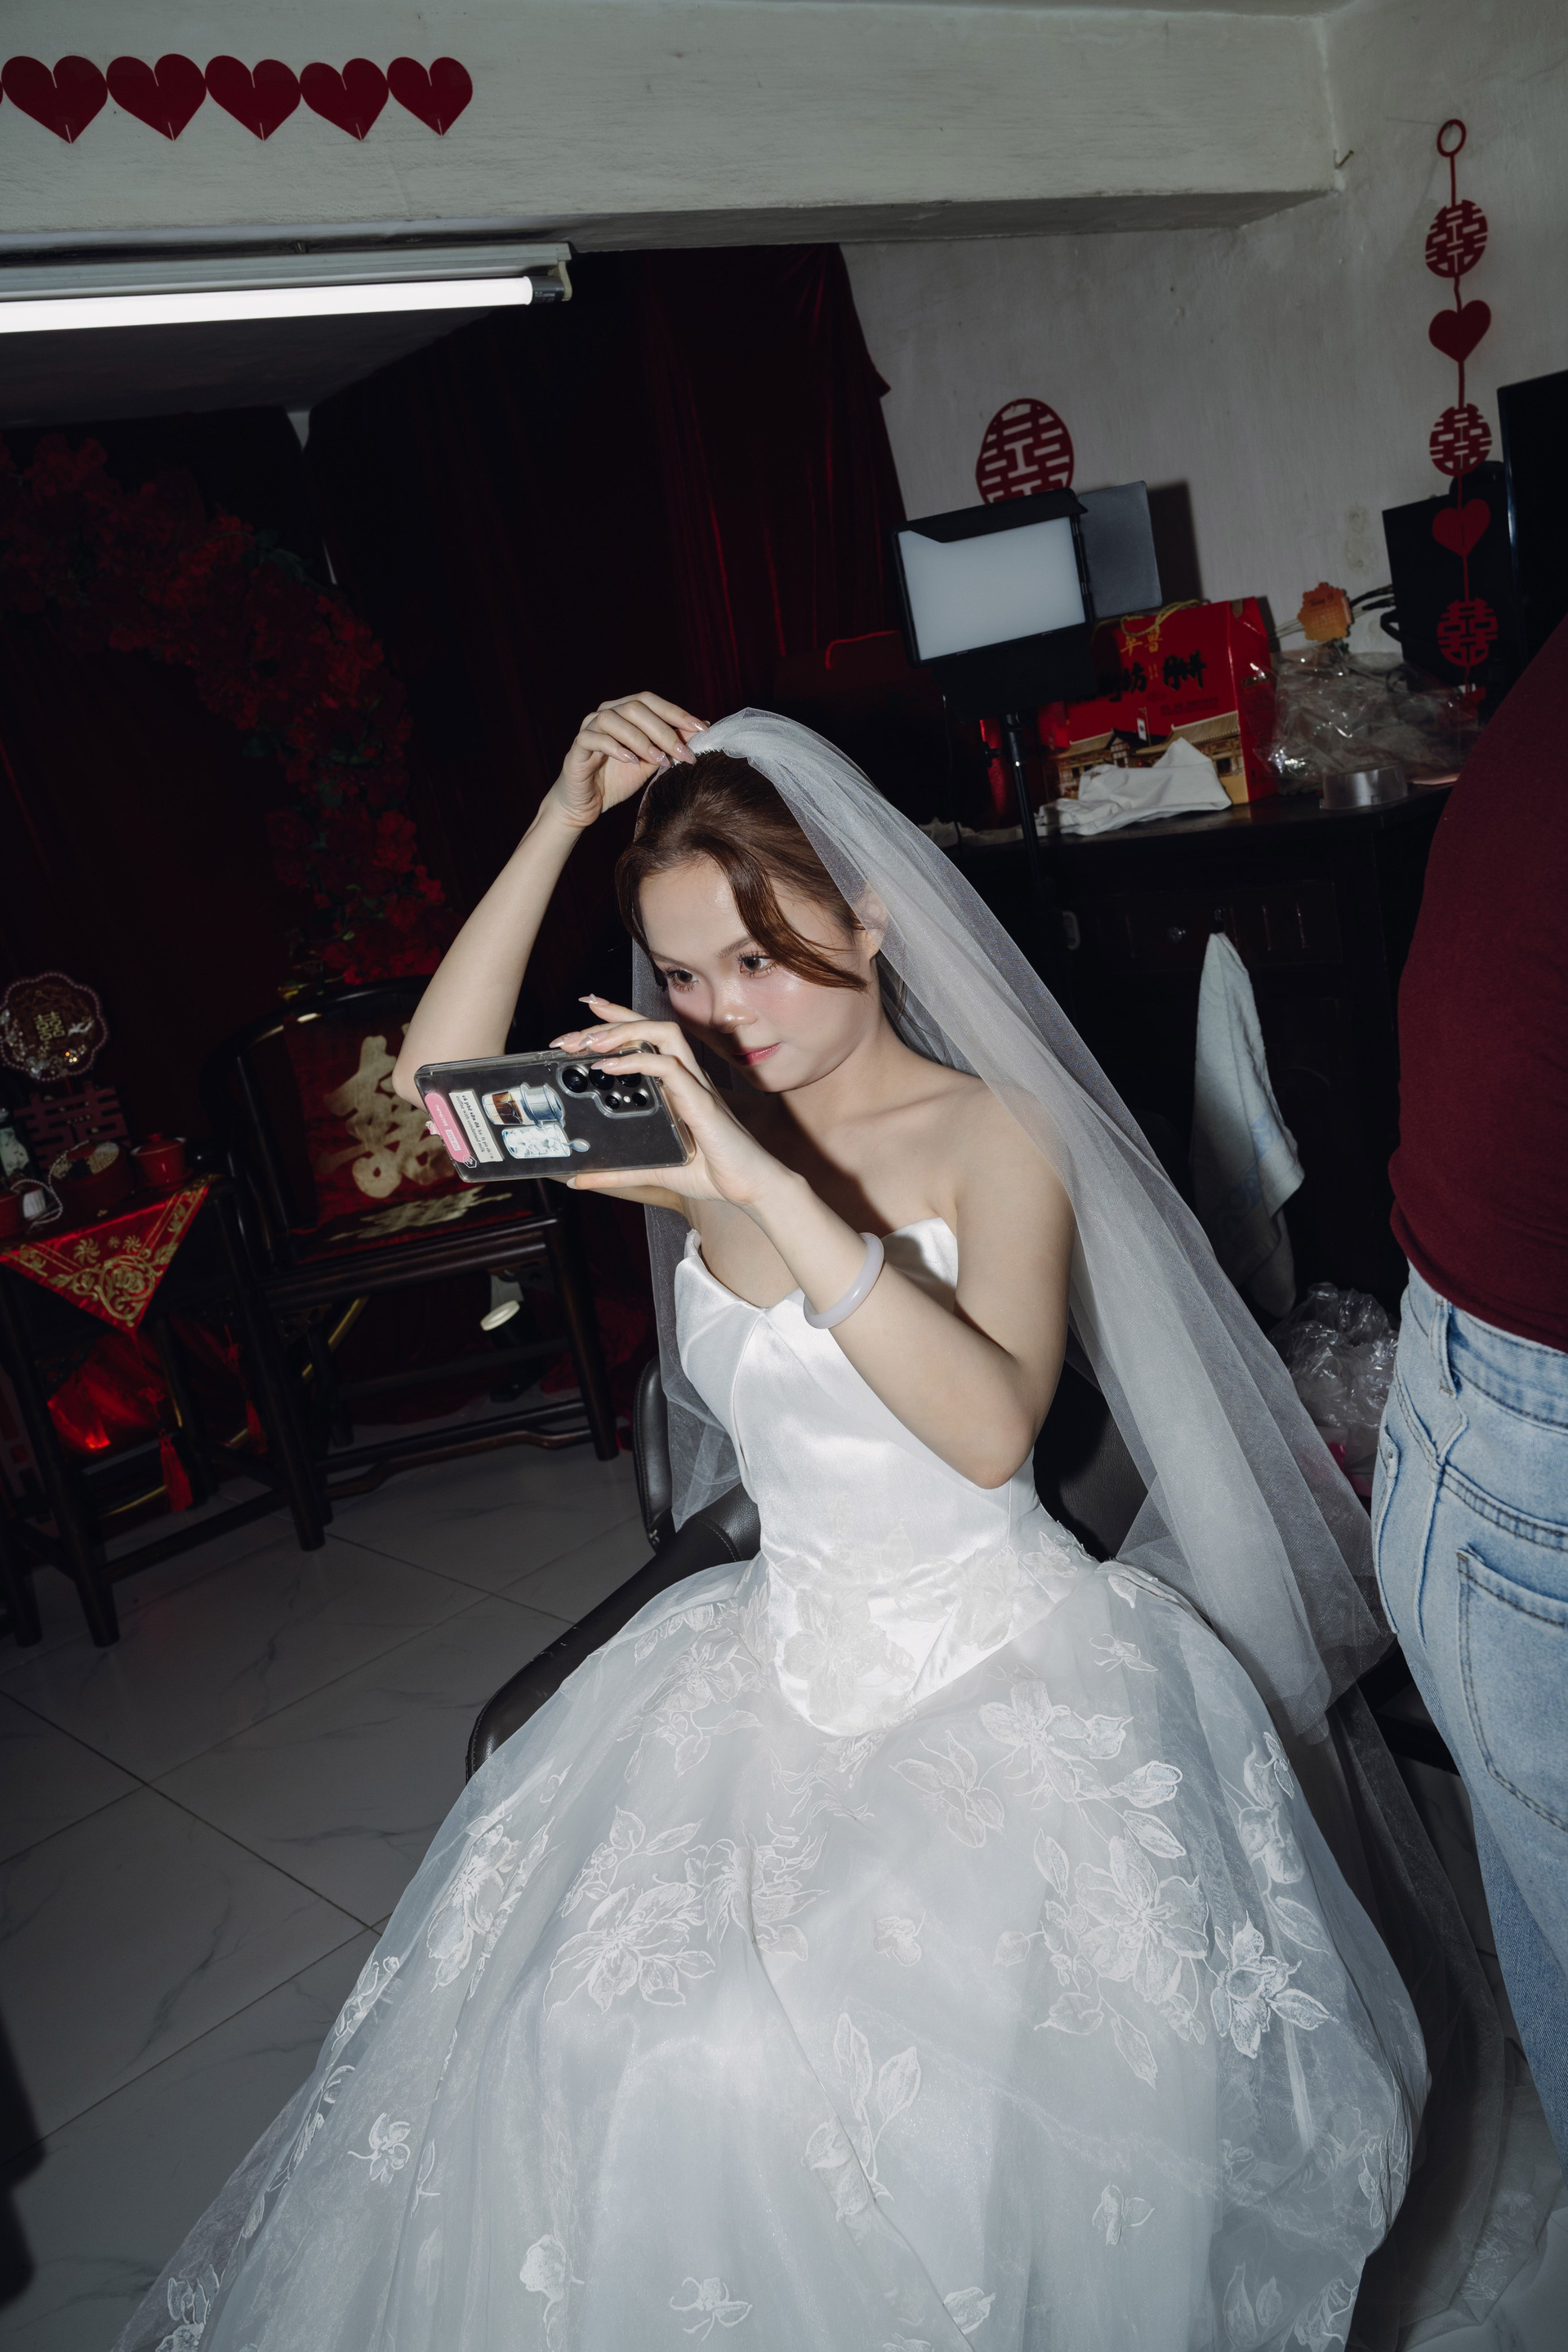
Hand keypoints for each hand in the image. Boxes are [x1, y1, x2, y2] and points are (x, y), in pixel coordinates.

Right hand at [544, 693, 706, 831]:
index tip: (701, 728)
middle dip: (663, 730)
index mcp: (624, 711)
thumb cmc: (618, 779)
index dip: (677, 712)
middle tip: (683, 753)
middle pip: (635, 708)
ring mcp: (589, 728)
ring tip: (659, 760)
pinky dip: (615, 748)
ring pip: (613, 719)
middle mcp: (606, 713)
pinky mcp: (577, 747)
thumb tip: (702, 727)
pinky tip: (631, 761)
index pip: (651, 702)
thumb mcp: (651, 762)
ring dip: (640, 739)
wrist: (586, 804)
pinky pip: (593, 738)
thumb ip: (670, 744)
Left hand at [549, 999, 789, 1210]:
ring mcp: (696, 1085)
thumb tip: (577, 1178)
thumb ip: (617, 1172)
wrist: (753, 1189)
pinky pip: (669, 1068)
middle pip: (649, 1028)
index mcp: (677, 1086)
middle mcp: (687, 1077)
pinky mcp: (702, 1102)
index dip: (617, 1018)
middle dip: (607, 1023)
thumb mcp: (654, 1172)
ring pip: (663, 1035)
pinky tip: (609, 1067)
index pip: (646, 1038)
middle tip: (568, 1037)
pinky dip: (637, 1062)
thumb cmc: (715, 1173)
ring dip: (623, 1032)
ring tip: (589, 1043)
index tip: (587, 1008)